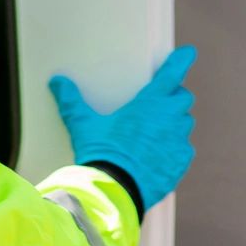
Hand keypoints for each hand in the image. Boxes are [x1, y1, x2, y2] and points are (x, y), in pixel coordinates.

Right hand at [47, 45, 197, 210]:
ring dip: (174, 124)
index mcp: (150, 103)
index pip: (172, 73)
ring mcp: (178, 142)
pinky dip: (174, 150)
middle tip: (159, 104)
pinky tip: (158, 156)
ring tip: (157, 132)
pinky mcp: (180, 163)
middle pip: (182, 98)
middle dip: (173, 98)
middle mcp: (170, 119)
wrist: (114, 193)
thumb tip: (57, 82)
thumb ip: (72, 102)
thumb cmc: (101, 154)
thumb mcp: (83, 126)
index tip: (187, 53)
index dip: (181, 60)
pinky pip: (183, 151)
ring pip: (184, 124)